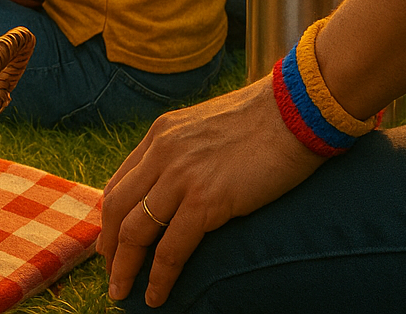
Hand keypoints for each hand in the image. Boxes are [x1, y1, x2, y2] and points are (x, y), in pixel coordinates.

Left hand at [98, 78, 326, 307]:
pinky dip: (160, 277)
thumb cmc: (266, 118)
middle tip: (109, 269)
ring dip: (124, 265)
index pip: (120, 180)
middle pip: (117, 207)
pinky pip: (171, 248)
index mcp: (160, 134)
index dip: (111, 214)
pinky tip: (157, 295)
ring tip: (122, 291)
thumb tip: (185, 176)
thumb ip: (187, 149)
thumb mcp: (208, 126)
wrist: (296, 109)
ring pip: (135, 230)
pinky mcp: (206, 201)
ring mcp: (181, 177)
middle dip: (109, 244)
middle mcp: (161, 153)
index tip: (110, 238)